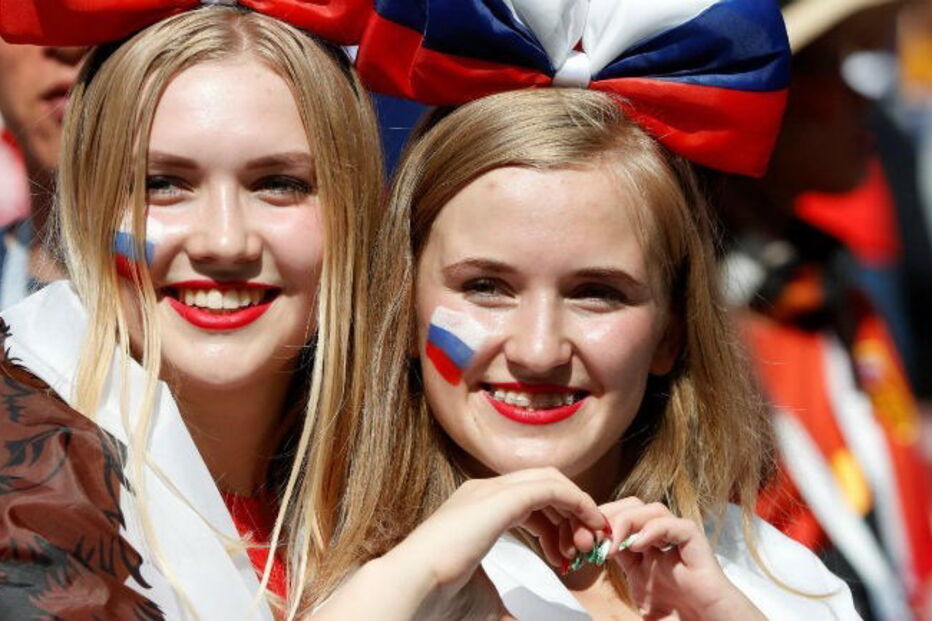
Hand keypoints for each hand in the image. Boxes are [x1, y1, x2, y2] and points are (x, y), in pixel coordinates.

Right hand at [386, 467, 607, 605]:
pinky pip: (552, 488)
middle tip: (582, 551)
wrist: (412, 589)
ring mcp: (490, 491)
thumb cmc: (439, 598)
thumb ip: (507, 599)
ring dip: (577, 510)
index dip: (555, 525)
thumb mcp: (485, 596)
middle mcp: (483, 492)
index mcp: (476, 509)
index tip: (567, 557)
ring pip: (550, 481)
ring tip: (584, 547)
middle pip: (542, 485)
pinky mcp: (501, 498)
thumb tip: (519, 618)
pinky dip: (577, 502)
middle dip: (570, 515)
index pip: (527, 500)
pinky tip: (589, 525)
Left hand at [599, 497, 764, 620]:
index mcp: (644, 556)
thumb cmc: (681, 618)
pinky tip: (638, 545)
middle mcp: (660, 545)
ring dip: (627, 519)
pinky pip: (676, 524)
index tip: (581, 540)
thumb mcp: (641, 602)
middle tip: (593, 535)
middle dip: (609, 515)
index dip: (599, 526)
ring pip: (652, 508)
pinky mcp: (697, 547)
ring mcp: (679, 543)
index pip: (618, 523)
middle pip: (632, 507)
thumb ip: (621, 583)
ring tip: (613, 543)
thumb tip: (592, 568)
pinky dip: (654, 529)